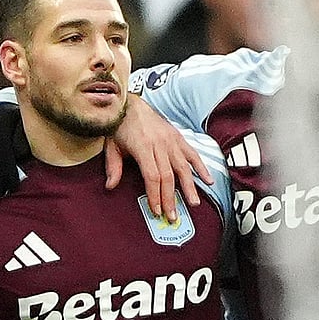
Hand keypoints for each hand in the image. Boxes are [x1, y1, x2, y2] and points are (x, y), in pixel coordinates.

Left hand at [107, 96, 212, 220]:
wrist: (130, 104)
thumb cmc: (119, 125)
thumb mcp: (111, 145)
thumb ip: (113, 166)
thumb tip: (110, 186)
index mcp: (143, 146)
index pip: (152, 176)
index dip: (155, 195)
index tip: (156, 210)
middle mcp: (160, 143)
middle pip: (168, 176)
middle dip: (171, 198)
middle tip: (173, 216)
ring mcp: (172, 140)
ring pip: (183, 167)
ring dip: (189, 187)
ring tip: (193, 203)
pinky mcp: (179, 137)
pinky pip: (193, 154)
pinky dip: (201, 167)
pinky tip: (208, 180)